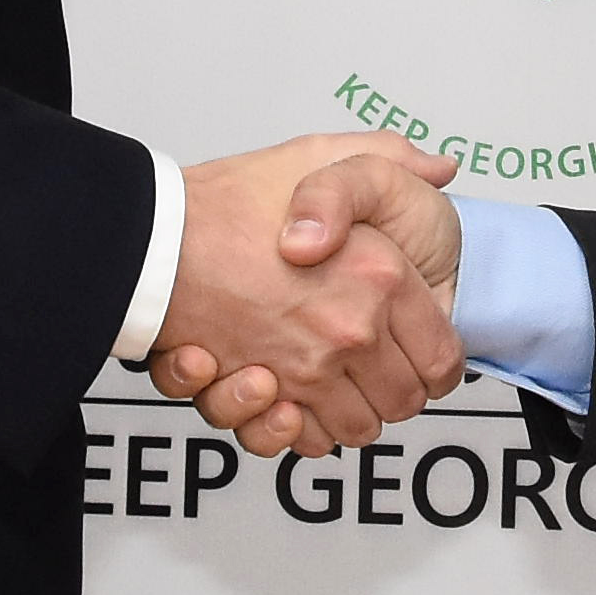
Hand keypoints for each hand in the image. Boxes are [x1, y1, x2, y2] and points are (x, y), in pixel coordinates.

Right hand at [155, 135, 461, 447]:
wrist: (152, 235)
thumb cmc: (229, 198)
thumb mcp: (324, 155)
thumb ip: (390, 158)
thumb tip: (438, 170)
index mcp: (381, 277)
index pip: (443, 357)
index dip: (436, 362)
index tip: (421, 355)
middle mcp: (348, 331)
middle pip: (403, 402)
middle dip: (394, 391)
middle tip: (374, 367)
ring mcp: (303, 370)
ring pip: (354, 428)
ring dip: (344, 412)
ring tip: (329, 380)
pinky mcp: (260, 397)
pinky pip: (299, 440)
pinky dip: (293, 429)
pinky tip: (285, 401)